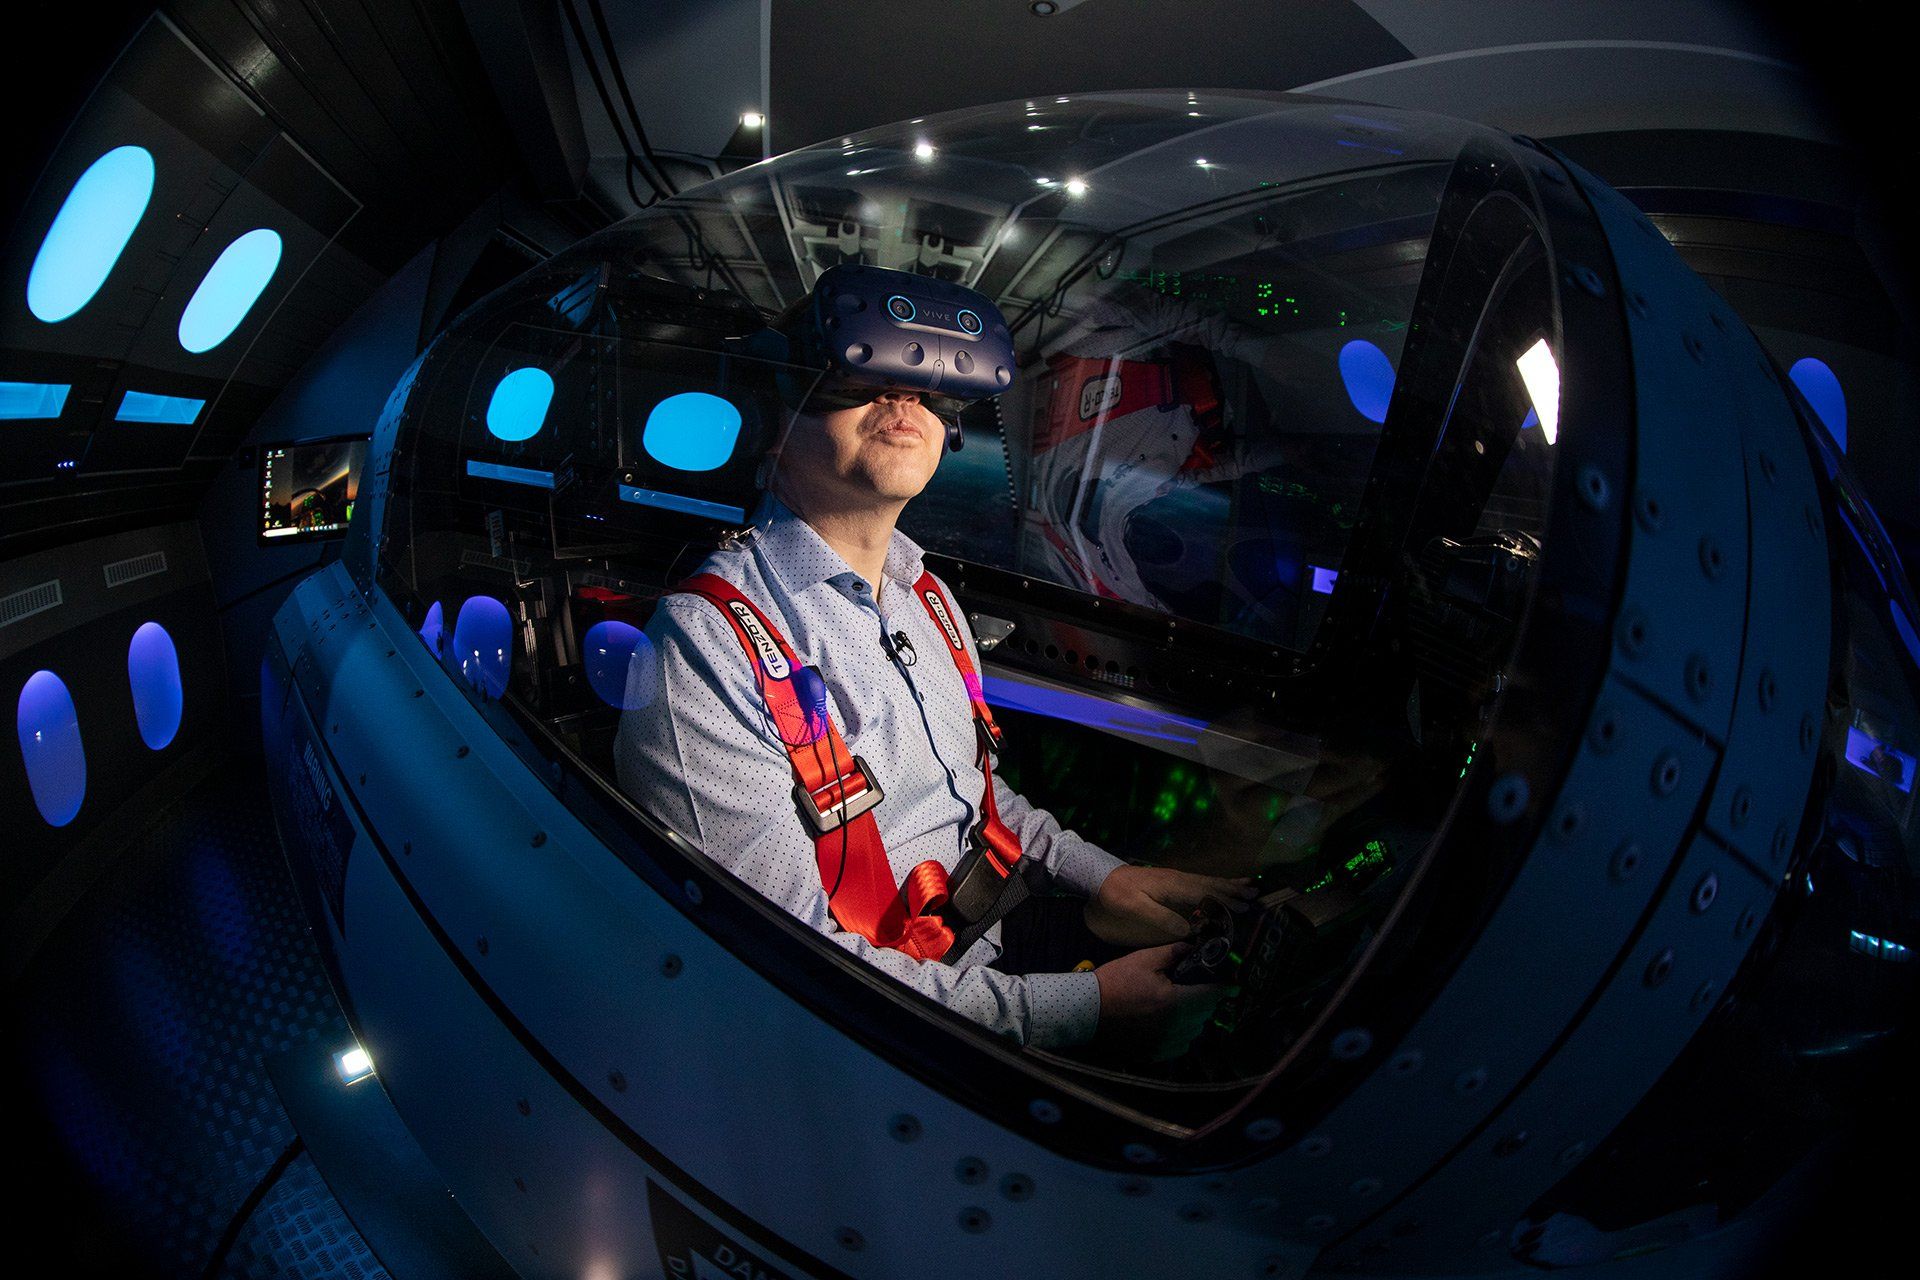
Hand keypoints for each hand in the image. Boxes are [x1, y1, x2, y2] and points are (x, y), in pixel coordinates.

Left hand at [1085, 865, 1255, 947]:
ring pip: (1207, 882)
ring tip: (1247, 886)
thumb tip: (1189, 929)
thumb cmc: (1115, 895)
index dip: (1225, 903)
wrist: (1098, 878)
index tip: (1243, 908)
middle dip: (1233, 891)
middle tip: (1255, 896)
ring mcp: (1174, 880)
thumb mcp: (1134, 909)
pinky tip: (1218, 887)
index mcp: (1172, 886)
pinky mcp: (1170, 883)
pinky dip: (1214, 884)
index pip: (1204, 894)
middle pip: (1211, 885)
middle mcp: (1177, 880)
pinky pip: (1198, 883)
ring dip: (1227, 885)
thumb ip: (1161, 919)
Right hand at [1092, 942, 1228, 1061]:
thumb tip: (1192, 947)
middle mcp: (1175, 1027)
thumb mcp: (1143, 960)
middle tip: (1197, 988)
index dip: (1226, 989)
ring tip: (1180, 1005)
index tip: (1236, 986)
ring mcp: (1165, 1044)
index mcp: (1175, 1002)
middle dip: (1205, 1000)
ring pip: (1194, 1032)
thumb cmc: (1114, 983)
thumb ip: (1173, 953)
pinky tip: (1168, 1024)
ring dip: (1194, 1018)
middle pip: (1205, 1014)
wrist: (1086, 1013)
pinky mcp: (1155, 1054)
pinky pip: (1181, 1045)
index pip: (1212, 996)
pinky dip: (1181, 1035)